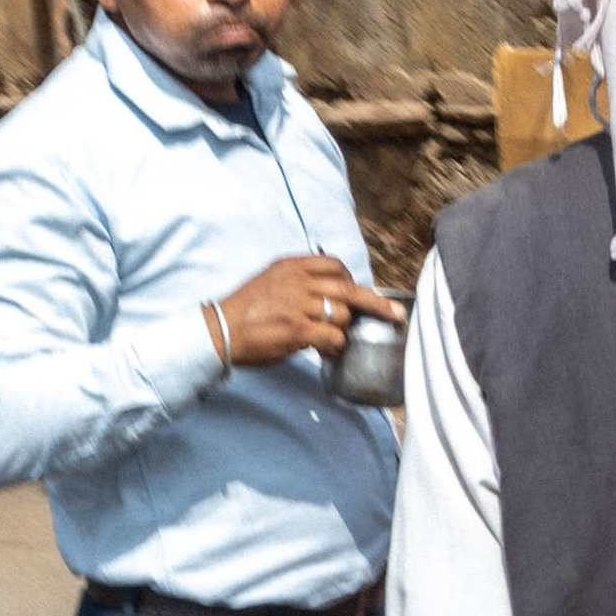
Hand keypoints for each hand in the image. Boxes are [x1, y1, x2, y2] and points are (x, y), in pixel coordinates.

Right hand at [214, 255, 402, 366]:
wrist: (220, 331)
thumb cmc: (245, 312)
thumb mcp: (269, 281)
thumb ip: (298, 282)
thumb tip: (330, 295)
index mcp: (290, 266)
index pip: (333, 264)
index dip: (350, 279)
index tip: (358, 293)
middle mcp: (297, 281)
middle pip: (349, 287)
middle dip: (376, 303)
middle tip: (396, 315)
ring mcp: (298, 304)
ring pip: (342, 314)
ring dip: (344, 330)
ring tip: (333, 341)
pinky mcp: (298, 329)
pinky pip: (333, 336)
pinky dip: (337, 346)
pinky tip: (330, 351)